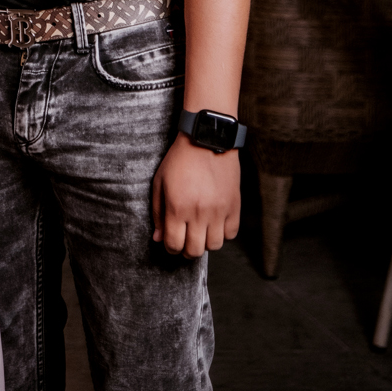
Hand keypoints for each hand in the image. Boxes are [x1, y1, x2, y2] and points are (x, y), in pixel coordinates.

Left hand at [151, 133, 239, 256]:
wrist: (206, 139)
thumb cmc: (180, 160)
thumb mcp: (160, 182)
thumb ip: (158, 212)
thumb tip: (158, 238)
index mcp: (178, 207)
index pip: (174, 244)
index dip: (170, 247)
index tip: (171, 242)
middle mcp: (199, 213)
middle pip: (195, 250)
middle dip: (187, 249)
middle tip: (185, 239)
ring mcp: (219, 211)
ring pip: (214, 246)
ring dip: (205, 242)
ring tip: (200, 230)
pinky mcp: (234, 206)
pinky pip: (231, 234)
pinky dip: (223, 233)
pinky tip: (215, 222)